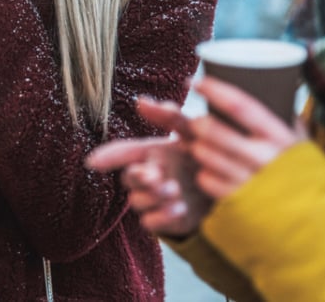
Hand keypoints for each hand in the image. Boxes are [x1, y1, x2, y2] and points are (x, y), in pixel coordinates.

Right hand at [86, 98, 212, 237]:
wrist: (231, 187)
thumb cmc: (207, 154)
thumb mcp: (192, 132)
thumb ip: (168, 116)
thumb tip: (140, 101)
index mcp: (152, 153)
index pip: (123, 153)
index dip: (108, 156)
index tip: (93, 162)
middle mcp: (150, 176)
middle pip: (129, 178)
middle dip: (139, 177)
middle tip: (156, 175)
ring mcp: (155, 200)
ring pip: (137, 201)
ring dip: (153, 196)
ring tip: (174, 189)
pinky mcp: (164, 221)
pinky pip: (150, 223)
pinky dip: (162, 216)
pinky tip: (179, 207)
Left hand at [187, 75, 305, 199]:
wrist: (321, 227)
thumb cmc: (310, 179)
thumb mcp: (302, 146)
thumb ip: (287, 121)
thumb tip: (271, 91)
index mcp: (280, 138)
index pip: (240, 106)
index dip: (214, 90)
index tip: (197, 82)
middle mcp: (263, 159)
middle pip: (214, 130)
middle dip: (198, 122)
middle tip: (197, 121)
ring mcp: (249, 182)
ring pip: (205, 154)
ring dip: (198, 146)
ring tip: (204, 145)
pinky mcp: (238, 203)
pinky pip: (206, 180)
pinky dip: (204, 172)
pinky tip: (211, 171)